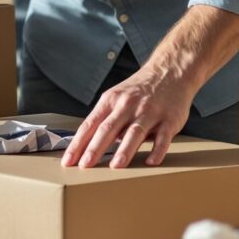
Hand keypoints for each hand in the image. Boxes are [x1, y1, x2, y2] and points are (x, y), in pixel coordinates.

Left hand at [61, 66, 195, 169]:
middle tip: (85, 165)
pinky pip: (163, 137)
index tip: (68, 160)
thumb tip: (90, 145)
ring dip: (125, 150)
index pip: (90, 124)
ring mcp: (150, 111)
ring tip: (115, 166)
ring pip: (134, 132)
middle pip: (108, 128)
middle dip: (95, 148)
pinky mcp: (169, 119)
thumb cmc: (139, 90)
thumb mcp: (116, 97)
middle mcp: (128, 105)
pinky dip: (157, 150)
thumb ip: (106, 120)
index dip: (78, 143)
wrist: (170, 71)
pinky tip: (151, 161)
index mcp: (111, 100)